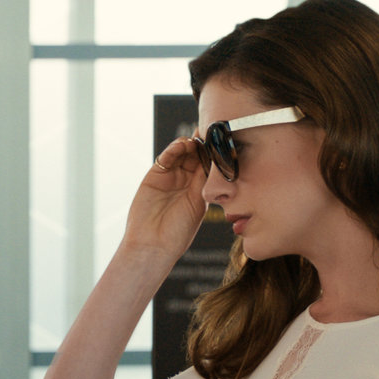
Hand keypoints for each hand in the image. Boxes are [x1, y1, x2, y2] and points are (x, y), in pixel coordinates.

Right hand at [121, 137, 208, 259]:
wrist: (152, 244)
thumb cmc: (178, 233)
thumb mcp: (199, 205)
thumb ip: (205, 184)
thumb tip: (218, 162)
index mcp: (199, 190)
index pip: (209, 165)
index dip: (216, 153)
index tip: (226, 141)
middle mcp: (184, 181)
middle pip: (197, 155)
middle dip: (205, 144)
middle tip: (213, 133)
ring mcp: (170, 177)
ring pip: (182, 153)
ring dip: (191, 144)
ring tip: (198, 139)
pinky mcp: (154, 175)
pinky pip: (166, 157)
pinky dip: (175, 148)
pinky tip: (183, 145)